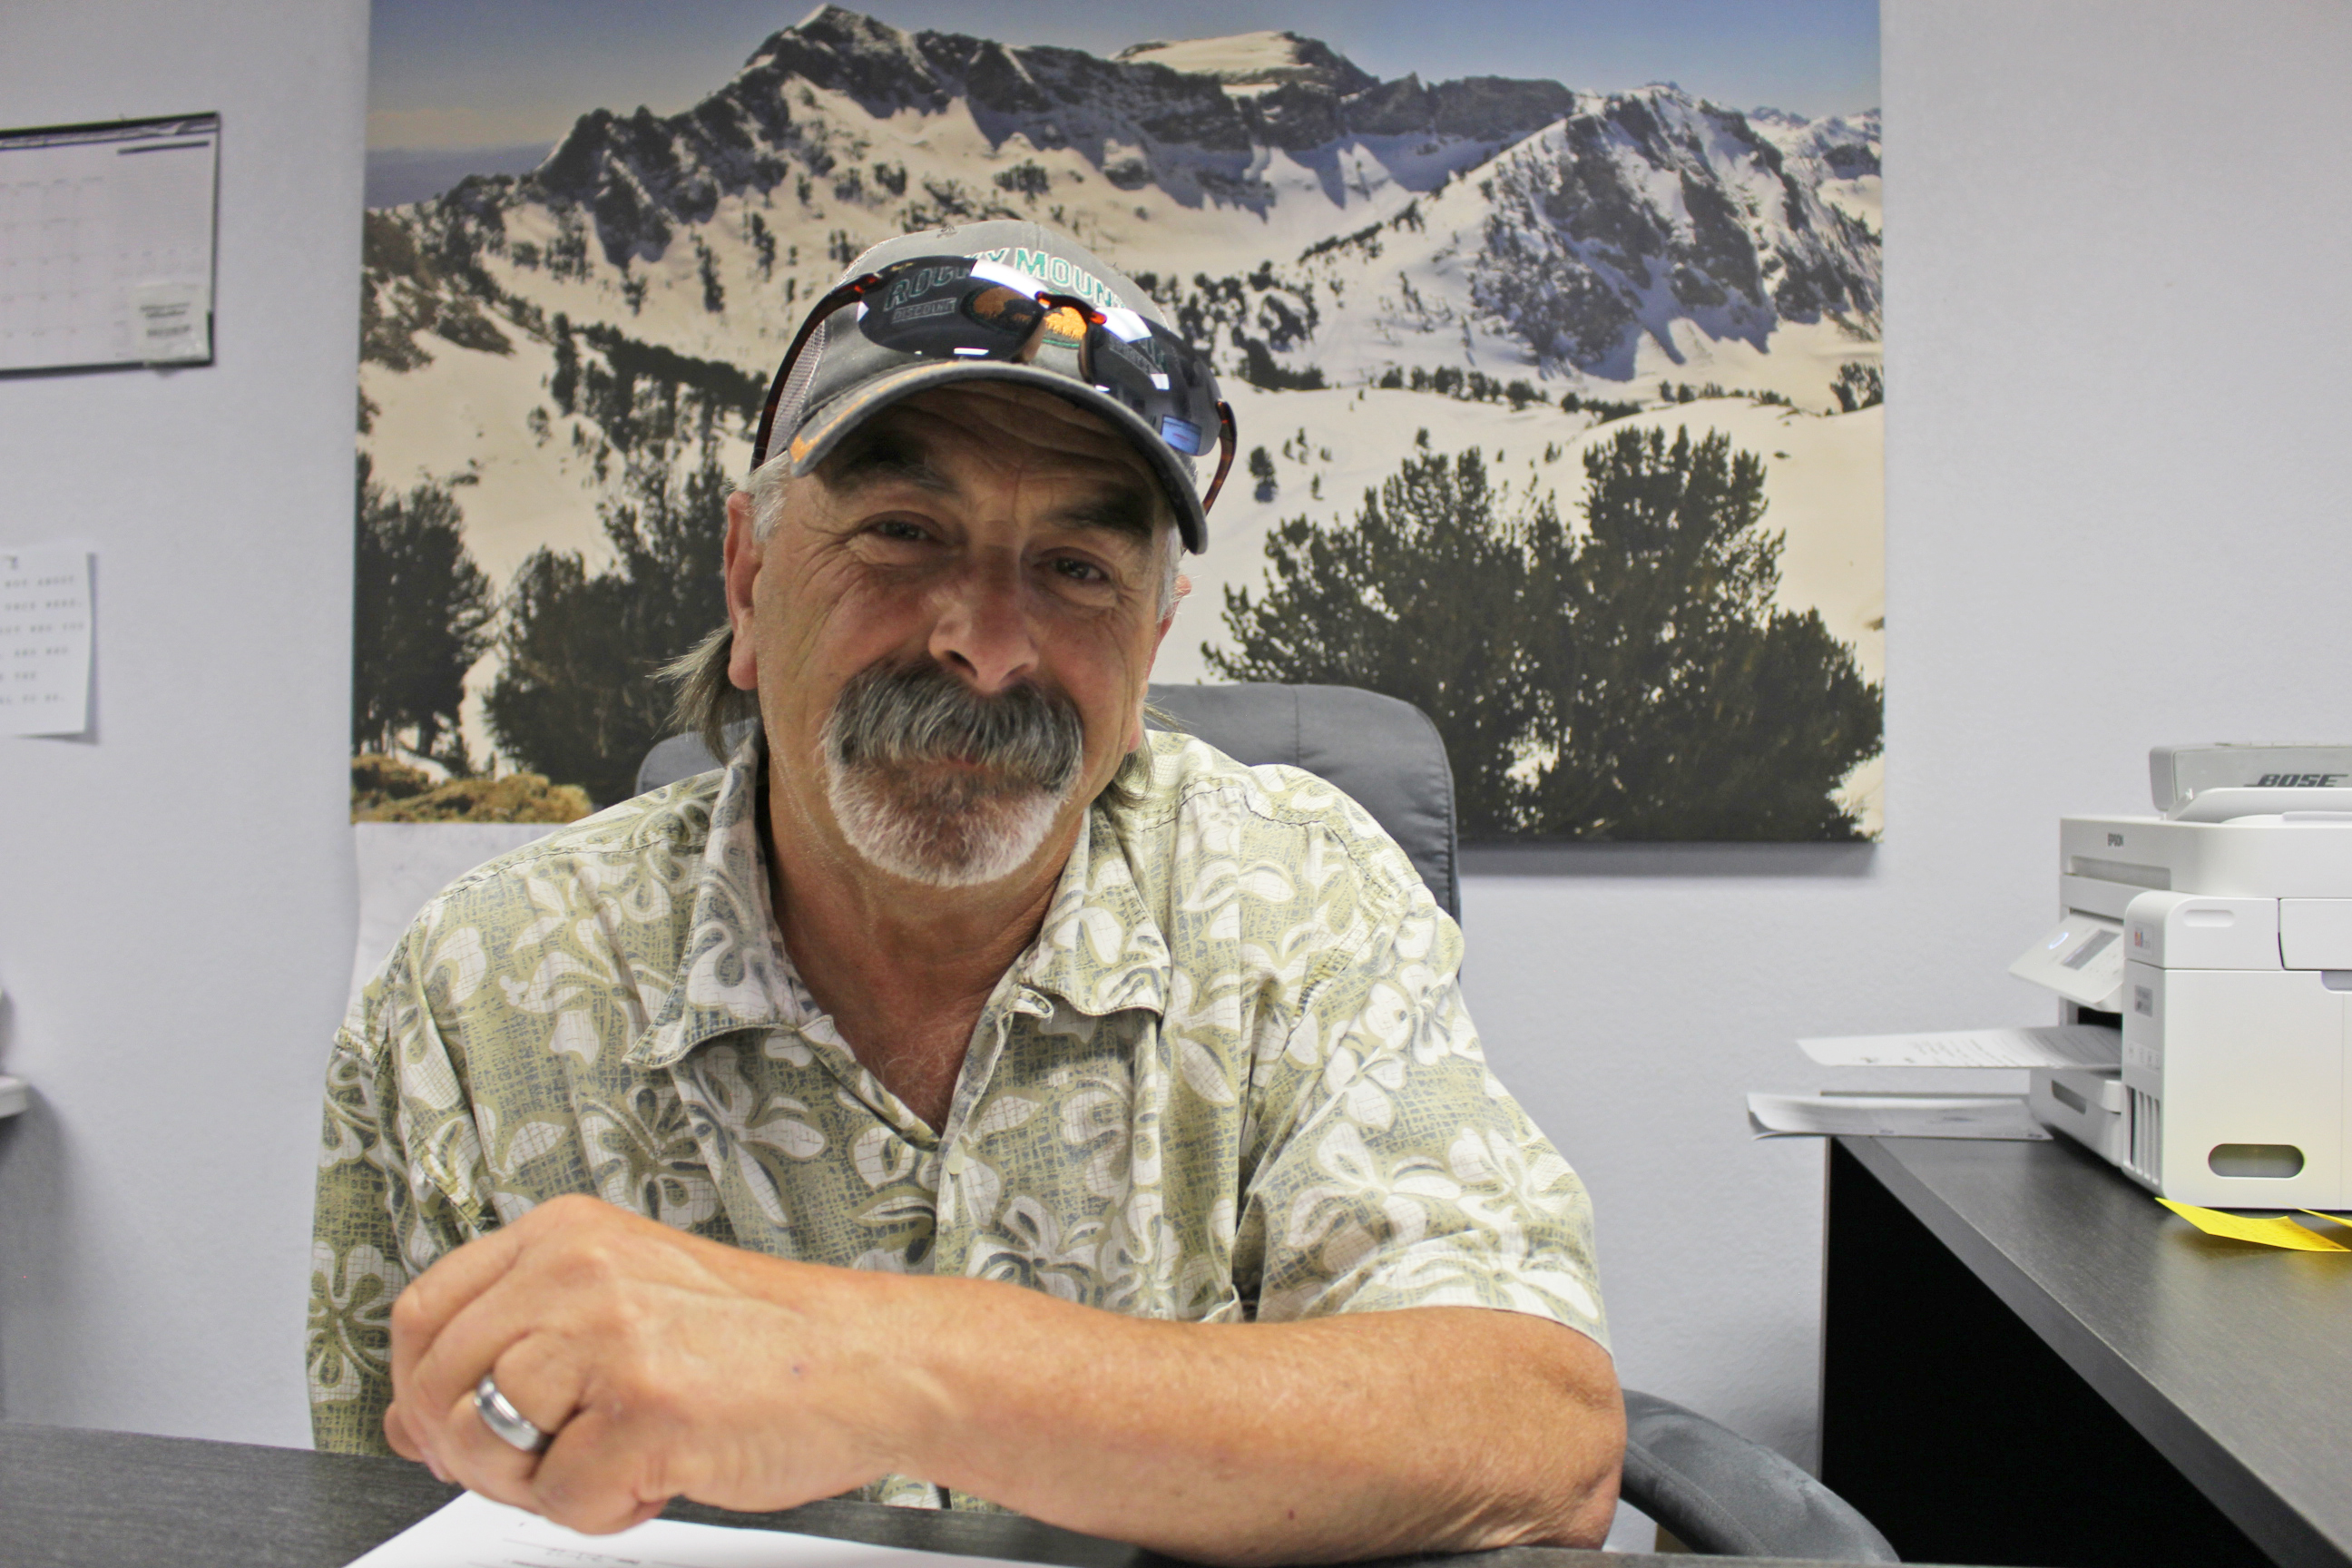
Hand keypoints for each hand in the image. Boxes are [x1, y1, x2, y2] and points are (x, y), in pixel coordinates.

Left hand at [383, 1194, 904, 1531]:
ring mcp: (607, 1337)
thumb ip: (515, 1345)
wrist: (871, 1363)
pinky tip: (662, 1470)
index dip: (419, 1391)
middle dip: (476, 1454)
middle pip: (435, 1388)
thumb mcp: (623, 1302)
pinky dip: (607, 1511)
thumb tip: (409, 1421)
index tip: (450, 1426)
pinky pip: (560, 1504)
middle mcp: (575, 1271)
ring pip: (481, 1448)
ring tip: (615, 1457)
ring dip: (540, 1485)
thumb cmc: (763, 1342)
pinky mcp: (642, 1411)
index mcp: (566, 1235)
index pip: (421, 1313)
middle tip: (550, 1460)